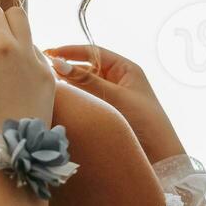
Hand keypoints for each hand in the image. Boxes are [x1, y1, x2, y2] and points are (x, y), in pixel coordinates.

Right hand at [45, 44, 184, 163]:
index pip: (94, 52)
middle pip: (87, 68)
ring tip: (50, 85)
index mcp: (125, 69)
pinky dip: (75, 100)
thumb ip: (87, 81)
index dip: (71, 51)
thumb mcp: (116, 97)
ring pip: (85, 85)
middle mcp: (118, 80)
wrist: (160, 154)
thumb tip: (59, 64)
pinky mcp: (107, 112)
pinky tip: (63, 101)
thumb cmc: (145, 120)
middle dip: (67, 68)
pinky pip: (87, 100)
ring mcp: (112, 96)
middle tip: (44, 71)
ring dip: (70, 85)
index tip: (50, 53)